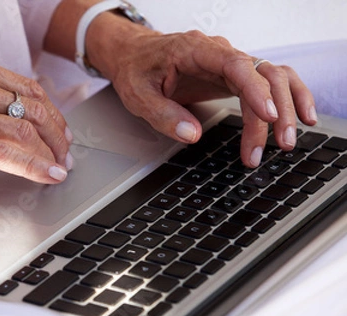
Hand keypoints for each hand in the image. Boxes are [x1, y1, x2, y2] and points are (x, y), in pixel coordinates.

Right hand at [0, 53, 72, 182]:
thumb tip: (0, 109)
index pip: (28, 88)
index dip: (51, 112)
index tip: (60, 129)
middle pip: (34, 109)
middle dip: (57, 134)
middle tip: (67, 152)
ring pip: (26, 131)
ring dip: (50, 152)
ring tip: (60, 167)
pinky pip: (8, 154)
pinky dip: (35, 167)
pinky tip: (49, 176)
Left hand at [87, 23, 316, 167]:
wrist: (133, 54)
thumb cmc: (135, 69)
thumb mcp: (138, 94)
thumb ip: (162, 114)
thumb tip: (191, 135)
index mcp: (195, 50)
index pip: (236, 65)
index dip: (256, 90)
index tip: (268, 116)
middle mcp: (219, 53)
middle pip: (262, 74)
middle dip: (276, 110)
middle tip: (276, 145)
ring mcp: (230, 63)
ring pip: (272, 77)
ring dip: (286, 107)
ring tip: (286, 141)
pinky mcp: (233, 75)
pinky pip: (269, 81)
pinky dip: (288, 97)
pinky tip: (301, 117)